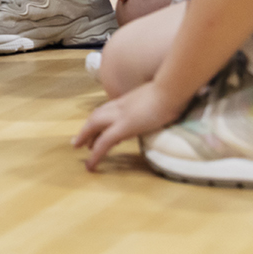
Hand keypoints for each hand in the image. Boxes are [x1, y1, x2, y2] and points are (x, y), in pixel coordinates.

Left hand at [73, 80, 188, 170]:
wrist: (172, 88)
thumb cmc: (173, 91)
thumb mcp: (161, 96)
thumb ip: (156, 101)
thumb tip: (164, 107)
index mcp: (129, 99)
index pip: (109, 108)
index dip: (101, 118)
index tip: (98, 128)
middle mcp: (120, 105)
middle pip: (97, 116)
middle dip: (87, 128)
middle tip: (79, 141)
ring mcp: (120, 115)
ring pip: (94, 126)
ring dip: (86, 137)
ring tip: (79, 149)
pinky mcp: (123, 127)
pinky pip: (103, 142)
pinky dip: (95, 155)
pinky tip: (90, 165)